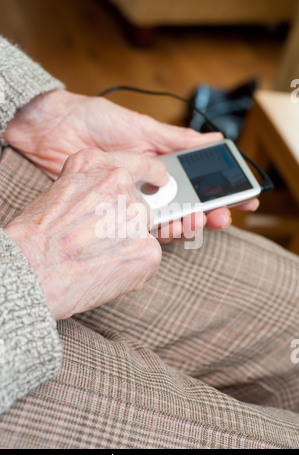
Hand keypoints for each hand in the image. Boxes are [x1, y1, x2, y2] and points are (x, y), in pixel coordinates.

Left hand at [4, 89, 258, 233]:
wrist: (53, 129)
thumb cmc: (97, 121)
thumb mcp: (143, 127)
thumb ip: (178, 139)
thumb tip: (216, 138)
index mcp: (160, 164)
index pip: (196, 183)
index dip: (218, 193)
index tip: (240, 201)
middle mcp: (149, 184)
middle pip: (185, 206)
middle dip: (205, 214)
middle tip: (217, 219)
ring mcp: (131, 199)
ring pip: (164, 219)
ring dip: (183, 224)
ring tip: (192, 223)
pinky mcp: (112, 210)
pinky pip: (136, 225)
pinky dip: (153, 231)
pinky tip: (166, 231)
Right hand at [4, 148, 168, 320]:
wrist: (32, 269)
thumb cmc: (37, 237)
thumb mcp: (62, 192)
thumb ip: (94, 191)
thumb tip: (117, 205)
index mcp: (95, 164)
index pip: (137, 164)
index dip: (150, 175)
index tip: (160, 181)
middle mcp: (119, 182)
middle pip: (140, 206)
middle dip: (126, 225)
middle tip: (97, 242)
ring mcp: (136, 215)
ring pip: (144, 233)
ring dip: (128, 246)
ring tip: (96, 258)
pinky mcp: (148, 248)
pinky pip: (149, 257)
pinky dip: (133, 268)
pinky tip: (107, 271)